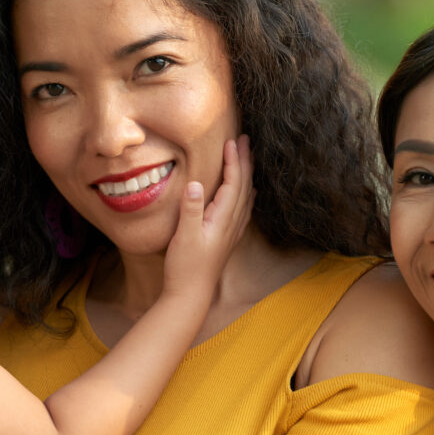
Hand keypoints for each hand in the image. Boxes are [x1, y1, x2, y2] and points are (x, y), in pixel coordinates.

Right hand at [163, 135, 253, 301]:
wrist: (191, 295)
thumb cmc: (185, 267)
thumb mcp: (184, 236)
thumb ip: (190, 209)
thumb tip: (196, 184)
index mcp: (222, 219)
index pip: (232, 183)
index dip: (233, 161)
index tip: (231, 141)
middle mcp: (232, 224)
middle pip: (244, 186)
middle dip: (245, 161)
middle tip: (245, 139)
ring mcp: (231, 232)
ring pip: (246, 196)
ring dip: (247, 175)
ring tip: (248, 158)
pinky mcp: (228, 239)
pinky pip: (244, 210)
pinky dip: (247, 195)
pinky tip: (249, 193)